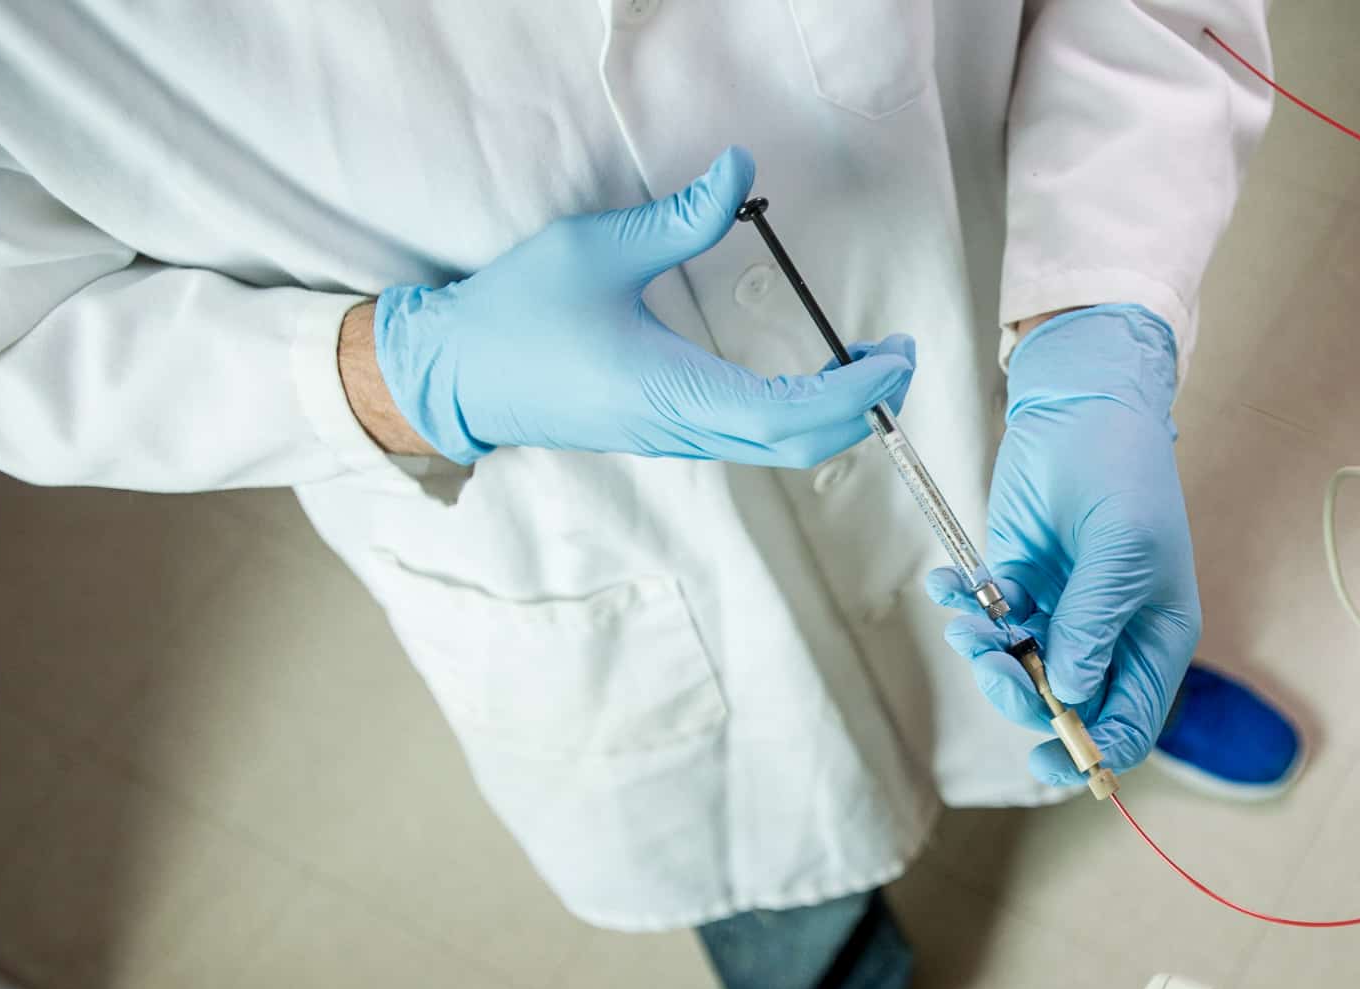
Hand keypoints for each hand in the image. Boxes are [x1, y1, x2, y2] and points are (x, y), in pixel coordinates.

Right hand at [366, 146, 912, 465]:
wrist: (457, 375)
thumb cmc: (518, 312)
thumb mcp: (597, 250)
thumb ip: (679, 218)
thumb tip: (737, 169)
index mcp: (671, 393)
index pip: (786, 414)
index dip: (851, 395)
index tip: (892, 359)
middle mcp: (682, 429)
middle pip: (798, 444)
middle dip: (864, 407)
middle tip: (902, 355)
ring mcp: (675, 438)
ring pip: (778, 447)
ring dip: (836, 413)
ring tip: (875, 364)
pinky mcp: (668, 432)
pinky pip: (753, 439)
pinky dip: (801, 416)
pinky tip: (819, 378)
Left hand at [930, 305, 1199, 785]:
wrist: (1081, 402)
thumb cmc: (1123, 471)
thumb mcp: (1122, 550)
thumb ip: (1094, 624)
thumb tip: (1069, 692)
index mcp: (1154, 638)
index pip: (1129, 722)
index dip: (1092, 750)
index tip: (1046, 759)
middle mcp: (1108, 634)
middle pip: (1065, 705)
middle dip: (1023, 695)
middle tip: (993, 662)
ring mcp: (1061, 611)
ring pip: (1018, 669)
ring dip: (985, 654)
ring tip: (965, 620)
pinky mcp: (1018, 582)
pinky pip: (987, 622)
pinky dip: (962, 611)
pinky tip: (949, 585)